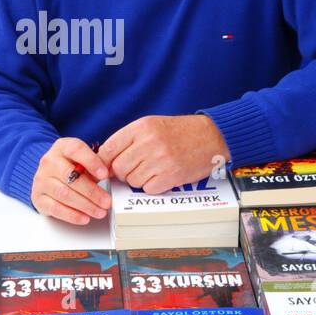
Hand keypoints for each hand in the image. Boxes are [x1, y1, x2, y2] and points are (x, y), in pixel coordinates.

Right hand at [31, 137, 110, 225]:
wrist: (48, 176)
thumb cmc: (70, 167)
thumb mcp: (82, 160)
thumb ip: (94, 165)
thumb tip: (108, 175)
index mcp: (62, 148)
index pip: (76, 149)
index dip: (91, 162)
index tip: (105, 174)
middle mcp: (49, 162)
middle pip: (71, 176)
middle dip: (92, 192)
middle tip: (106, 201)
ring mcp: (41, 180)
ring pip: (64, 194)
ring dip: (85, 205)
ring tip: (99, 211)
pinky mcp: (38, 197)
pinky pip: (55, 208)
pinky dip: (72, 215)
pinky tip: (84, 217)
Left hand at [98, 114, 230, 193]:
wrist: (211, 136)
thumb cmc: (180, 132)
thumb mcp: (152, 125)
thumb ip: (129, 140)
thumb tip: (105, 160)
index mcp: (141, 127)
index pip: (108, 148)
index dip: (104, 162)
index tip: (106, 167)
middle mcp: (149, 142)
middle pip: (118, 168)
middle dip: (122, 173)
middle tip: (133, 170)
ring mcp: (160, 160)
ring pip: (132, 181)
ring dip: (138, 180)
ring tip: (152, 170)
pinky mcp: (171, 176)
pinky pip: (148, 189)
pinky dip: (152, 187)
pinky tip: (161, 176)